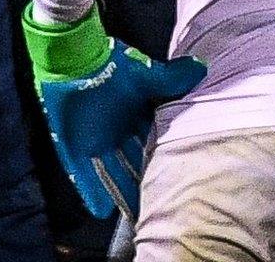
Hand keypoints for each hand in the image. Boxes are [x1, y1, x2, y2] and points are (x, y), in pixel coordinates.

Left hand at [23, 3, 205, 220]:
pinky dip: (93, 192)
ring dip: (122, 193)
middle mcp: (118, 134)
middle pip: (134, 165)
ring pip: (113, 175)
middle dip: (145, 184)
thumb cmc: (109, 66)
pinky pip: (85, 176)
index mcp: (136, 118)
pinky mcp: (75, 149)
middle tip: (159, 205)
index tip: (176, 180)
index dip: (163, 162)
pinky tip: (102, 211)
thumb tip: (202, 68)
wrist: (73, 59)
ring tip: (136, 216)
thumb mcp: (146, 75)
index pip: (153, 146)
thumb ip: (172, 79)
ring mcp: (96, 143)